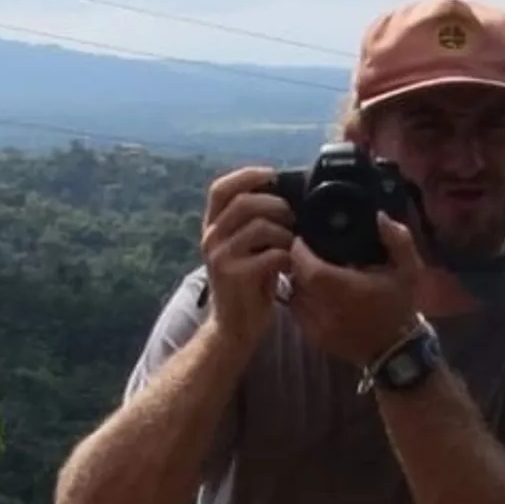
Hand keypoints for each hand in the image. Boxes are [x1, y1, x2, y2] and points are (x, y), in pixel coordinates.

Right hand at [198, 167, 295, 345]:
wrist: (233, 328)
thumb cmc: (247, 284)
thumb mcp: (243, 249)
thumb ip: (253, 223)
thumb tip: (287, 196)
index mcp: (212, 227)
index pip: (221, 188)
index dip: (247, 175)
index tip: (273, 175)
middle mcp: (211, 238)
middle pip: (246, 202)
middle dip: (278, 206)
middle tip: (293, 220)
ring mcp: (221, 257)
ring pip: (262, 226)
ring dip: (286, 234)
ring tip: (291, 247)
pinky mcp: (235, 276)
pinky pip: (272, 254)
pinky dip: (288, 257)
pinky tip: (289, 267)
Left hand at [286, 213, 431, 368]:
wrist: (396, 350)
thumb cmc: (400, 305)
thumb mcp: (409, 270)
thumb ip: (398, 239)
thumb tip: (379, 216)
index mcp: (346, 290)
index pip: (307, 267)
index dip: (299, 251)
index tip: (303, 238)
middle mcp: (327, 310)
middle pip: (295, 280)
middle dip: (296, 263)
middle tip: (303, 250)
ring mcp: (317, 327)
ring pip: (292, 296)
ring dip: (296, 281)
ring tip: (307, 269)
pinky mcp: (314, 338)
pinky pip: (296, 313)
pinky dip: (300, 299)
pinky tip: (314, 292)